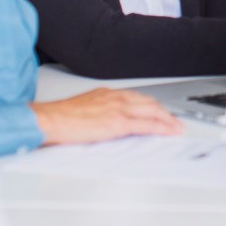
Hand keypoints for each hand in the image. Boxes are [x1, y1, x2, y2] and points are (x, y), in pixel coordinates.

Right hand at [31, 89, 183, 145]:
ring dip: (167, 119)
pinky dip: (162, 127)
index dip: (151, 105)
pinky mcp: (118, 122)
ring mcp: (118, 108)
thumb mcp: (83, 109)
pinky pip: (146, 124)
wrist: (49, 119)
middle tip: (174, 120)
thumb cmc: (59, 118)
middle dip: (164, 111)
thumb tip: (104, 124)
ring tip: (176, 127)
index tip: (159, 111)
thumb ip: (98, 113)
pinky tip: (169, 131)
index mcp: (106, 94)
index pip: (136, 98)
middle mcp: (115, 97)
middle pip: (148, 102)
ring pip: (152, 110)